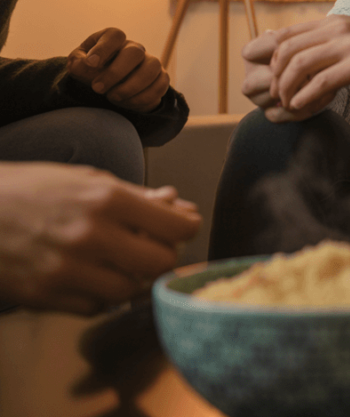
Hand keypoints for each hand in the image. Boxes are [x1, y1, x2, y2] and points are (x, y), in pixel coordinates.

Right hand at [0, 162, 201, 314]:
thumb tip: (175, 205)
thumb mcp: (85, 178)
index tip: (182, 225)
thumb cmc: (29, 189)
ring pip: (130, 291)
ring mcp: (67, 270)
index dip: (185, 226)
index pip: (175, 226)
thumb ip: (135, 196)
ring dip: (133, 278)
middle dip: (162, 254)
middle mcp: (91, 236)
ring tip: (121, 261)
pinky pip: (96, 307)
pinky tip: (94, 276)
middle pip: (160, 263)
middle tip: (152, 246)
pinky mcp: (45, 297)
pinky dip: (103, 295)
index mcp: (106, 199)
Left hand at [67, 28, 169, 112]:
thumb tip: (87, 64)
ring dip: (131, 86)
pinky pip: (160, 85)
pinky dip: (143, 97)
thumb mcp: (78, 67)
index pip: (114, 35)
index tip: (91, 63)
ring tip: (113, 97)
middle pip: (135, 52)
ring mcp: (150, 61)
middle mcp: (134, 48)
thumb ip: (78, 64)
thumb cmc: (92, 72)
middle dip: (115, 72)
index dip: (103, 48)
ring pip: (152, 68)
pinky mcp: (161, 77)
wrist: (109, 87)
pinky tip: (127, 103)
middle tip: (97, 88)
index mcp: (113, 40)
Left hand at [254, 16, 349, 122]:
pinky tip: (300, 107)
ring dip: (287, 88)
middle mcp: (339, 29)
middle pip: (288, 49)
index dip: (272, 58)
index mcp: (335, 22)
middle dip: (276, 76)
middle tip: (276, 95)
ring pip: (300, 64)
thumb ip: (326, 42)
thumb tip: (293, 53)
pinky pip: (322, 82)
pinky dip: (305, 97)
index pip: (287, 34)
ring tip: (286, 102)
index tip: (275, 78)